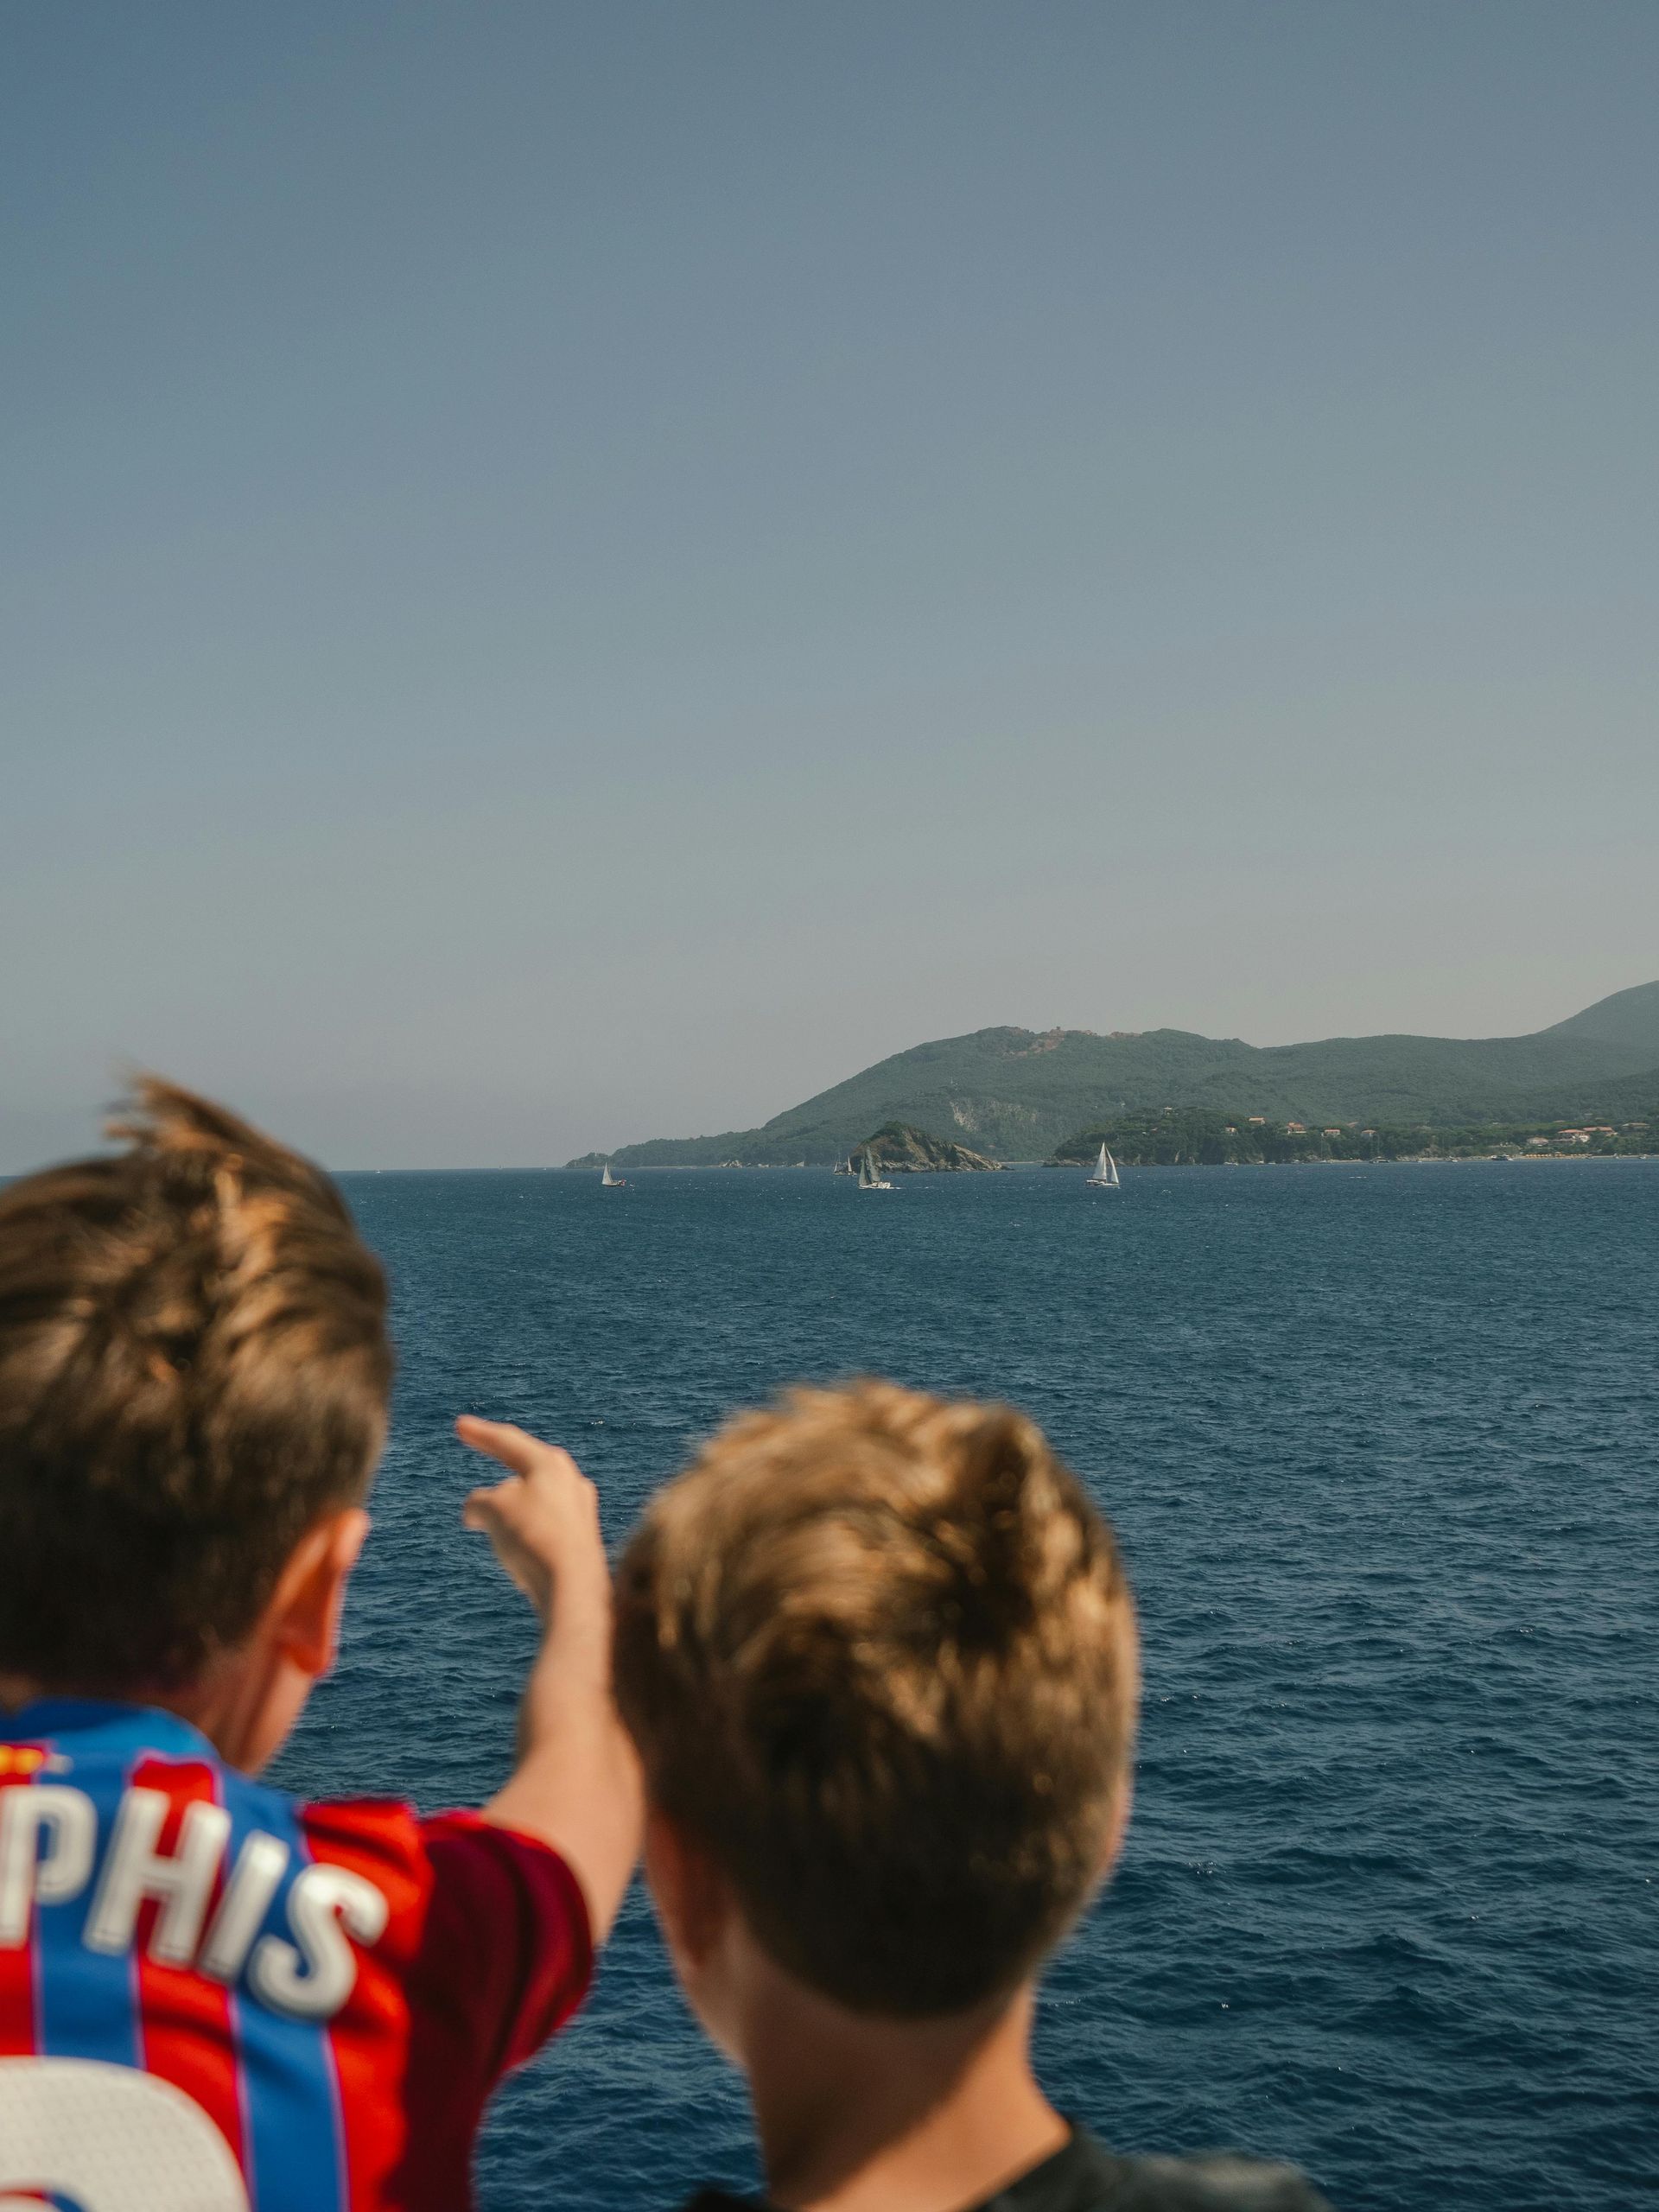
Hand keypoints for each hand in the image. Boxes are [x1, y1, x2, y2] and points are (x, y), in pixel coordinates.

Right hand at [457, 1416, 608, 1633]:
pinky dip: (522, 1536)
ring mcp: (580, 1512)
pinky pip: (541, 1531)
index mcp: (550, 1463)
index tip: (460, 1424)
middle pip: (525, 1471)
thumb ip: (478, 1502)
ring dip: (509, 1513)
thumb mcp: (493, 1509)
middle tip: (482, 1475)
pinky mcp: (582, 1542)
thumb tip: (477, 1511)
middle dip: (499, 1478)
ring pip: (532, 1505)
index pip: (508, 1441)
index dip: (480, 1433)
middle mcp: (571, 1482)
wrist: (574, 1585)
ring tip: (493, 1530)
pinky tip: (516, 1556)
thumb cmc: (534, 1536)